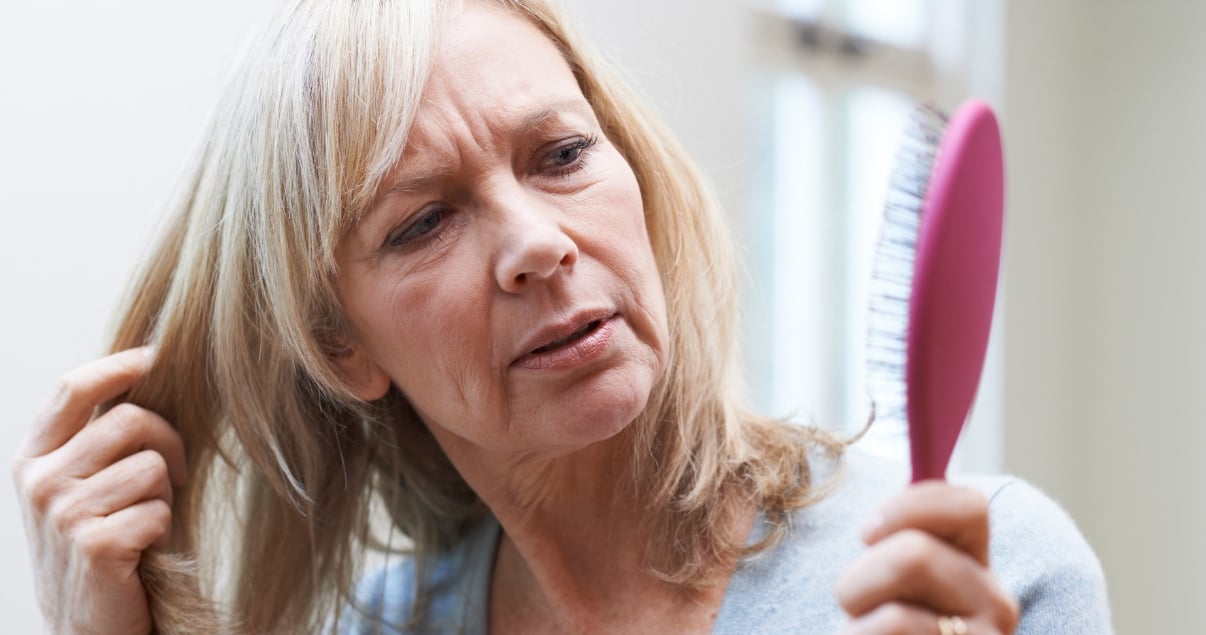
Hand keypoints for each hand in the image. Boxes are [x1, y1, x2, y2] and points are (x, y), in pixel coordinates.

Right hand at [12, 348, 186, 634]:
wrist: (84, 624)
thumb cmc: (97, 544)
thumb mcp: (80, 486)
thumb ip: (95, 439)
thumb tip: (145, 370)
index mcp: (33, 458)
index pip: (72, 388)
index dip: (118, 366)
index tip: (154, 357)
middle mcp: (40, 481)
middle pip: (128, 419)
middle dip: (168, 441)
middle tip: (172, 474)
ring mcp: (62, 514)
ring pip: (150, 465)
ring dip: (163, 493)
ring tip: (145, 518)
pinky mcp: (94, 545)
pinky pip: (158, 509)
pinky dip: (163, 527)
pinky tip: (142, 547)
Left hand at [835, 481, 1018, 633]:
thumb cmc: (882, 633)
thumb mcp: (890, 584)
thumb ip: (896, 537)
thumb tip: (899, 439)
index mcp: (978, 566)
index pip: (968, 505)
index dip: (909, 506)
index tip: (866, 533)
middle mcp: (996, 607)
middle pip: (914, 555)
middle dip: (859, 580)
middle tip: (854, 609)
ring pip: (894, 618)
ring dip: (854, 630)